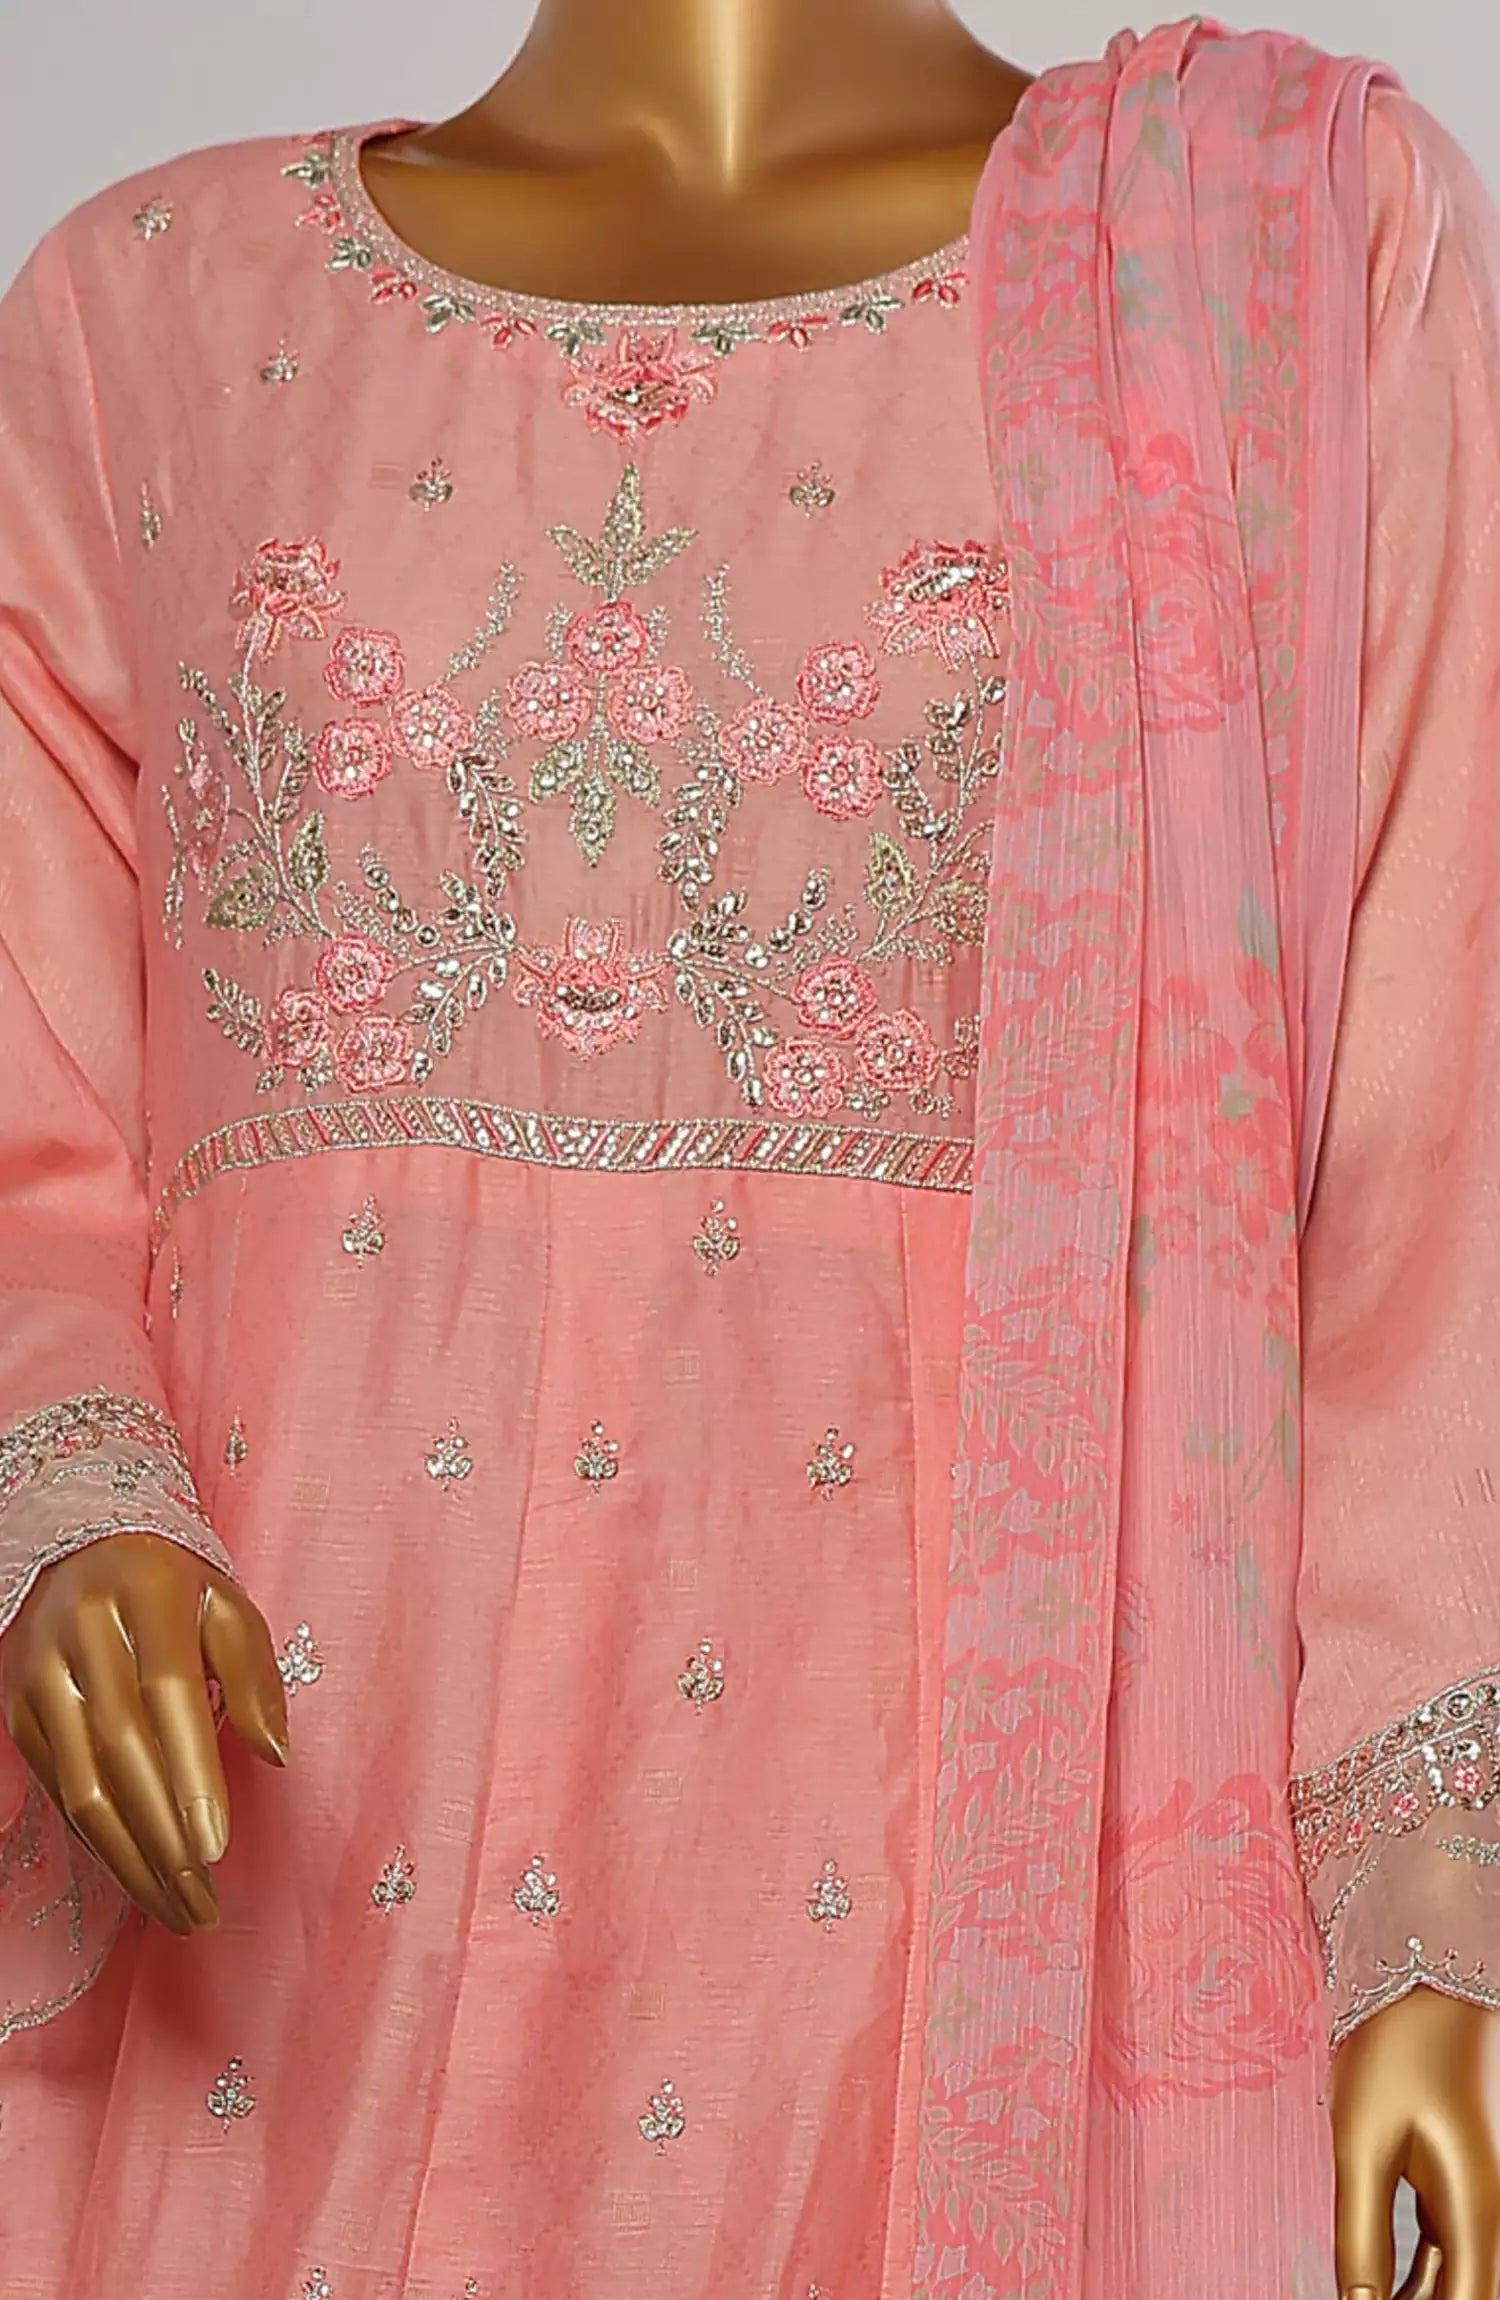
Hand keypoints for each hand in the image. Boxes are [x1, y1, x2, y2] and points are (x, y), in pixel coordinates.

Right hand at [0, 1531, 287, 1936]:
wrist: (80, 1549)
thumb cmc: (174, 1587)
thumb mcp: (227, 1606)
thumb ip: (253, 1675)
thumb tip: (275, 1753)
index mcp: (145, 1593)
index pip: (167, 1693)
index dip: (192, 1774)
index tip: (218, 1847)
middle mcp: (82, 1632)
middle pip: (121, 1750)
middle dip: (164, 1836)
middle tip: (204, 1900)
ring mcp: (42, 1673)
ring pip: (81, 1784)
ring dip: (131, 1858)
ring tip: (179, 1909)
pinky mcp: (19, 1709)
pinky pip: (58, 1789)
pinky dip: (99, 1841)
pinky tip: (139, 1876)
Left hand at [1333, 1984, 1499, 2299]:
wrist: (1425, 1975)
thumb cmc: (1395, 2046)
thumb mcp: (1363, 2142)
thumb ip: (1362, 2233)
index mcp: (1480, 2209)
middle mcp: (1494, 2210)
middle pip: (1468, 2294)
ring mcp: (1484, 2195)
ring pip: (1461, 2277)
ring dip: (1420, 2298)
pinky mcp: (1464, 2180)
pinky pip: (1451, 2248)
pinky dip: (1421, 2277)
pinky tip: (1380, 2286)